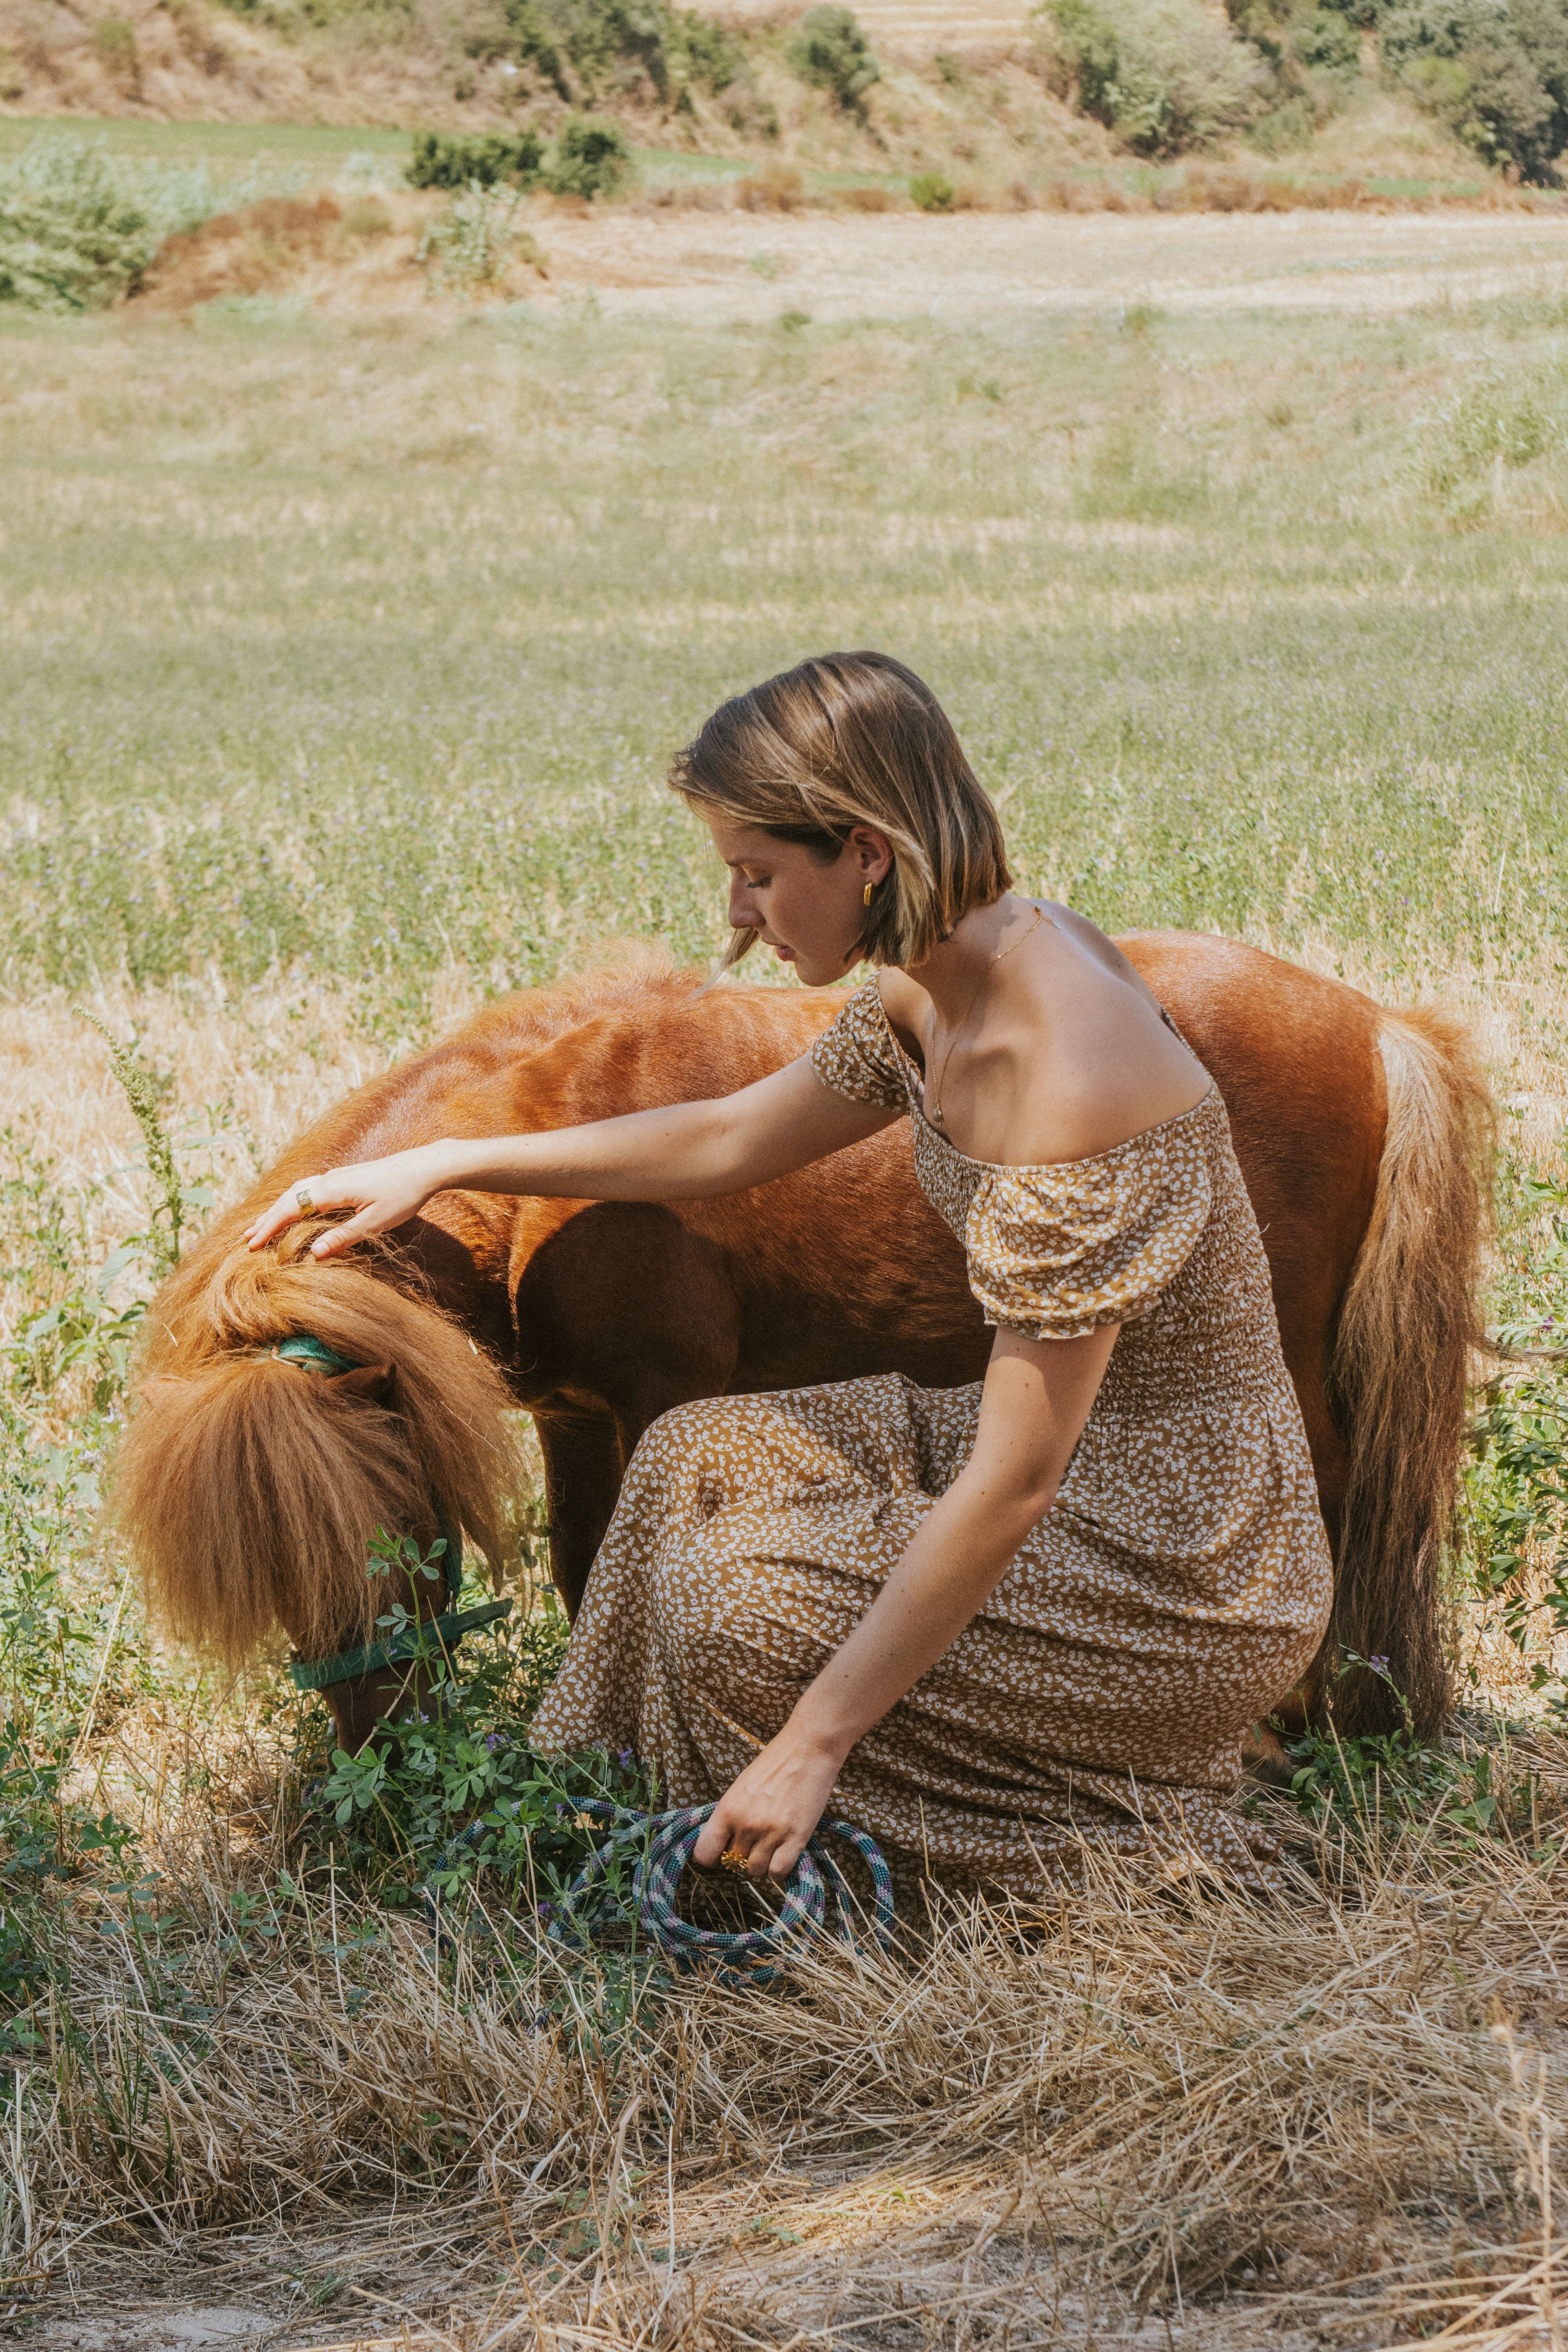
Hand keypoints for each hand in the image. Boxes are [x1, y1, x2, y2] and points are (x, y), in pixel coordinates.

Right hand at [242, 1144, 455, 1257]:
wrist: (425, 1166)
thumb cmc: (403, 1195)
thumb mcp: (375, 1223)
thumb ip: (343, 1238)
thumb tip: (312, 1254)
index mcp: (331, 1190)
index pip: (290, 1210)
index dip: (269, 1228)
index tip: (251, 1245)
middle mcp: (328, 1179)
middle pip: (288, 1199)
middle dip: (266, 1219)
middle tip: (246, 1239)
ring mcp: (336, 1176)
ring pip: (297, 1191)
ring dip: (278, 1209)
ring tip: (262, 1225)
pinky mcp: (345, 1177)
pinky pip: (309, 1188)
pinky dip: (294, 1201)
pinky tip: (294, 1209)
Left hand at [692, 1723, 844, 1881]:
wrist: (808, 1749)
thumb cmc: (774, 1763)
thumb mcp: (741, 1786)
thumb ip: (731, 1815)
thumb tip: (725, 1841)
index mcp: (727, 1809)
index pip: (704, 1853)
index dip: (712, 1856)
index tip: (722, 1851)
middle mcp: (746, 1825)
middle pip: (734, 1863)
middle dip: (742, 1855)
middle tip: (754, 1841)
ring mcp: (771, 1833)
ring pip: (755, 1871)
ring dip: (761, 1862)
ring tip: (770, 1845)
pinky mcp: (796, 1838)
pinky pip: (778, 1871)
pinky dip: (779, 1867)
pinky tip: (783, 1852)